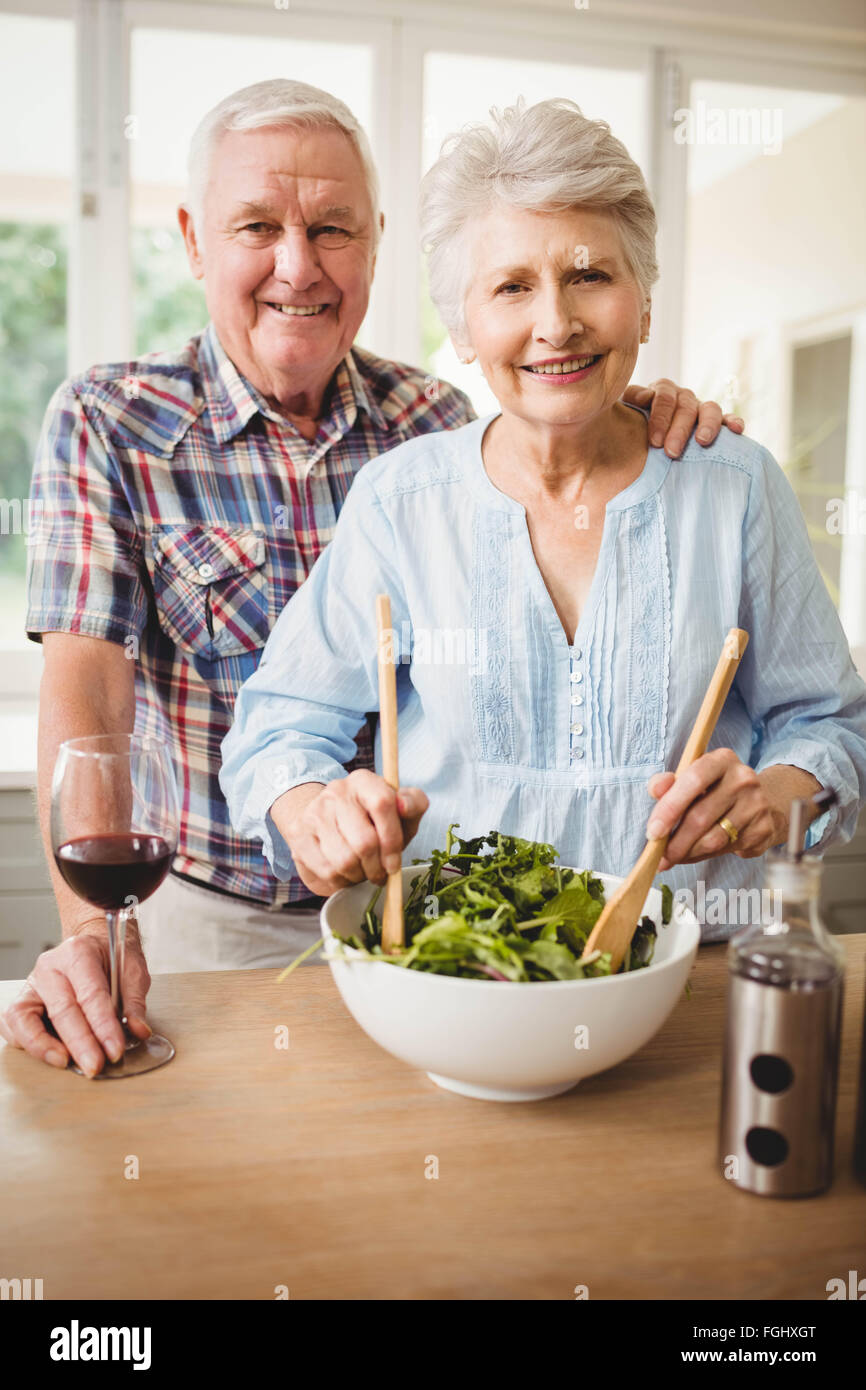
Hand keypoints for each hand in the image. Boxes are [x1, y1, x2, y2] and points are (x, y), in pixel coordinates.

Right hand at [0, 917, 151, 1076]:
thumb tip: (139, 1031)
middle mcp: (50, 967)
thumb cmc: (111, 956)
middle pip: (61, 1010)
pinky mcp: (24, 1000)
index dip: (103, 1026)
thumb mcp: (133, 970)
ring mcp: (32, 984)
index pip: (90, 994)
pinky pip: (13, 1024)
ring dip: (43, 1046)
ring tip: (66, 1063)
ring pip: (23, 1017)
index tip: (116, 1050)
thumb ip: (135, 1002)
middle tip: (95, 1066)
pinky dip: (26, 1042)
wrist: (94, 944)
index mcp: (79, 953)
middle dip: (79, 1044)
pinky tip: (49, 1055)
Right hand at [276, 770, 428, 896]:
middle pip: (364, 842)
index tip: (394, 862)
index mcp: (364, 781)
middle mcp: (336, 792)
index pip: (382, 803)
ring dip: (359, 875)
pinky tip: (345, 873)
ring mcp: (314, 813)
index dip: (392, 840)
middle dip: (377, 867)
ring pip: (344, 861)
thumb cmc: (372, 821)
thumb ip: (414, 804)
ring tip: (362, 871)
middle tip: (379, 873)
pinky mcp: (299, 835)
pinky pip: (326, 871)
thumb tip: (404, 805)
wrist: (327, 820)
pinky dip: (341, 880)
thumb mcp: (400, 812)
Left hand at [622, 380, 744, 457]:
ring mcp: (700, 408)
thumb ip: (632, 400)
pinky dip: (734, 422)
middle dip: (679, 429)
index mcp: (661, 390)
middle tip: (672, 452)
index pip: (663, 397)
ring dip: (707, 424)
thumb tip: (646, 397)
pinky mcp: (716, 422)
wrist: (639, 437)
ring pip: (710, 408)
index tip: (653, 442)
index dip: (659, 418)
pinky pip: (728, 419)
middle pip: (686, 406)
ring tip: (702, 441)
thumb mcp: (625, 411)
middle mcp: (683, 396)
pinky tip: (738, 430)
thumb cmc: (631, 425)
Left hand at [645, 749, 785, 870]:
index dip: (670, 807)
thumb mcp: (692, 778)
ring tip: (672, 857)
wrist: (763, 802)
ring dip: (687, 853)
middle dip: (675, 841)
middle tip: (658, 855)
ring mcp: (756, 805)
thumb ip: (668, 782)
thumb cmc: (715, 789)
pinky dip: (703, 856)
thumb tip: (656, 790)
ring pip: (713, 839)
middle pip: (701, 816)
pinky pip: (725, 849)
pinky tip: (692, 855)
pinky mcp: (762, 830)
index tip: (653, 831)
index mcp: (723, 759)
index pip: (693, 780)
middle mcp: (743, 779)